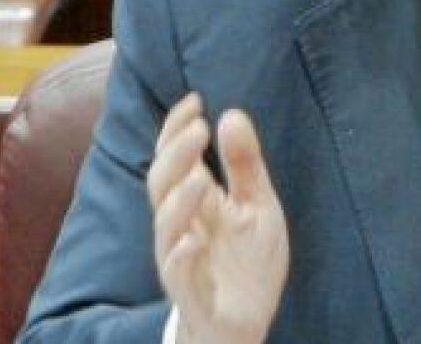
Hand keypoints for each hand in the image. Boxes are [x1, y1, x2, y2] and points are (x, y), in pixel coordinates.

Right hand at [148, 93, 288, 343]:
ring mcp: (183, 261)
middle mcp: (182, 227)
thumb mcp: (257, 206)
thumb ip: (245, 165)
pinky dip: (181, 259)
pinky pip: (178, 277)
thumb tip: (231, 113)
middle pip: (163, 186)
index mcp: (196, 203)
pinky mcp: (194, 295)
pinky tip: (191, 243)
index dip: (176, 129)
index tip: (195, 100)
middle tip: (199, 128)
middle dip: (176, 156)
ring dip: (179, 203)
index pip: (175, 159)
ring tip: (200, 177)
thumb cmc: (246, 262)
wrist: (247, 322)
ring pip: (166, 229)